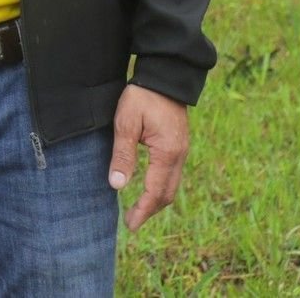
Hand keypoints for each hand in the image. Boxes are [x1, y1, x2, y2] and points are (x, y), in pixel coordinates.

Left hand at [107, 84, 188, 231]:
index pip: (155, 191)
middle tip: (132, 221)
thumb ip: (123, 155)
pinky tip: (149, 187)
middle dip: (150, 210)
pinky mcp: (179, 144)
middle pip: (167, 193)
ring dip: (157, 200)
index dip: (143, 210)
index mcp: (167, 152)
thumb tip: (117, 185)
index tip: (130, 225)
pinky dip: (161, 186)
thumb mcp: (126, 123)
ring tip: (138, 209)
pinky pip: (173, 173)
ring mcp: (182, 150)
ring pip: (172, 185)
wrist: (165, 75)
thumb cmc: (143, 96)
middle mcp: (179, 155)